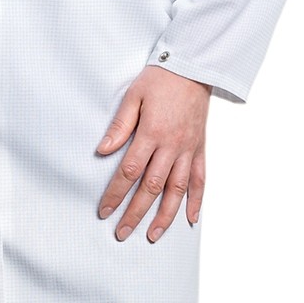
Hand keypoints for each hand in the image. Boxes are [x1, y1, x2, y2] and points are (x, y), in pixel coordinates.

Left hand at [95, 66, 209, 241]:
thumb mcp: (133, 96)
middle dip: (135, 213)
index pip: (130, 172)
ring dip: (165, 215)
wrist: (193, 67)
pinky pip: (201, 179)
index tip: (103, 211)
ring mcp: (189, 149)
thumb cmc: (160, 79)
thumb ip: (119, 126)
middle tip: (121, 232)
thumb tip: (102, 151)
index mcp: (152, 134)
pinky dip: (197, 201)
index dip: (115, 194)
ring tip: (152, 235)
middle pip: (151, 187)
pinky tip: (191, 219)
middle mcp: (172, 146)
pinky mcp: (200, 148)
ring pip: (177, 190)